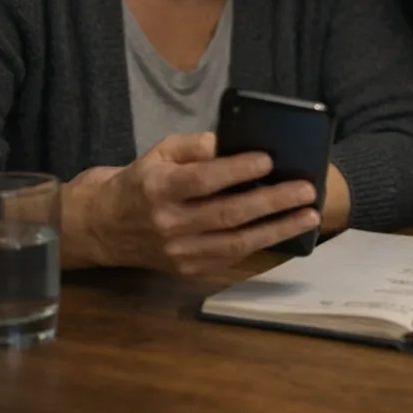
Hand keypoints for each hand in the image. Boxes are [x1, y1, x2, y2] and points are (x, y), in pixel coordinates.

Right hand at [63, 132, 320, 274]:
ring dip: (277, 229)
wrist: (104, 228)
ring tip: (308, 215)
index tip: (268, 160)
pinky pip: (231, 258)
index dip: (237, 170)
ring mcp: (178, 251)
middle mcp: (168, 223)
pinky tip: (285, 230)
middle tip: (305, 189)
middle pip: (228, 214)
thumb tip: (231, 142)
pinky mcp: (187, 269)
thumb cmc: (140, 183)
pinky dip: (261, 243)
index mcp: (158, 188)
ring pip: (236, 243)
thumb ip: (194, 146)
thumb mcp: (159, 153)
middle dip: (272, 202)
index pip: (203, 180)